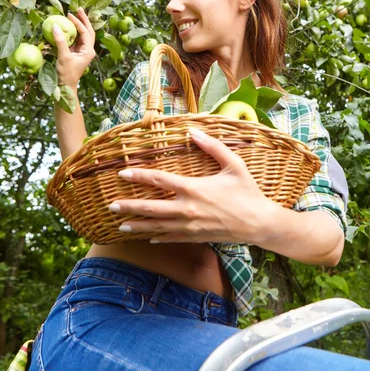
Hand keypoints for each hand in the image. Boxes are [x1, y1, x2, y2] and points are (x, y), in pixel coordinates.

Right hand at [53, 7, 95, 87]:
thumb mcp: (63, 56)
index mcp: (89, 51)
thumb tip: (55, 26)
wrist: (66, 86)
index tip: (70, 14)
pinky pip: (76, 39)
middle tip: (79, 9)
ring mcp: (82, 51)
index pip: (85, 33)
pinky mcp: (76, 52)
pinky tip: (68, 25)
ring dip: (79, 24)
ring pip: (83, 34)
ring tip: (74, 14)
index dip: (78, 22)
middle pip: (89, 31)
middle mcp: (88, 50)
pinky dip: (73, 32)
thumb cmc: (67, 73)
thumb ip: (60, 41)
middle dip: (84, 20)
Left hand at [109, 128, 272, 243]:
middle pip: (151, 208)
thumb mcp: (234, 165)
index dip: (139, 176)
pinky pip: (172, 238)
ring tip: (120, 225)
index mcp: (193, 189)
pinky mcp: (195, 237)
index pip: (159, 181)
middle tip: (111, 206)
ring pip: (157, 227)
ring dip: (138, 226)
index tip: (122, 173)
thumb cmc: (247, 192)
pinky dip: (158, 238)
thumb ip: (213, 147)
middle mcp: (187, 209)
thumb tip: (193, 132)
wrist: (258, 223)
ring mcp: (190, 226)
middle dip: (129, 207)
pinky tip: (148, 238)